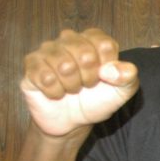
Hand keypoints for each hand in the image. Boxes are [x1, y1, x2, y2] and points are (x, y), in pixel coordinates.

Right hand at [21, 28, 138, 136]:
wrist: (73, 121)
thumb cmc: (98, 100)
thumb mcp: (122, 91)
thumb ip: (128, 77)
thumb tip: (111, 70)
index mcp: (93, 39)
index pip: (105, 45)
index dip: (107, 68)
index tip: (103, 77)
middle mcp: (69, 39)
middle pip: (85, 54)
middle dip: (90, 78)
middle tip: (86, 85)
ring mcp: (48, 50)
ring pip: (64, 65)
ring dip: (72, 86)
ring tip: (72, 89)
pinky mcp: (31, 64)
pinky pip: (45, 77)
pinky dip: (55, 92)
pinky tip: (56, 93)